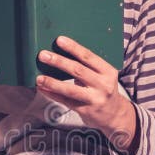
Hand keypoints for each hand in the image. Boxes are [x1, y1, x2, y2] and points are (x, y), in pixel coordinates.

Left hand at [35, 35, 136, 152]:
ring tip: (39, 77)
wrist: (114, 115)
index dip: (73, 48)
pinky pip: (66, 101)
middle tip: (43, 55)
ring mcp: (94, 99)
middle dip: (59, 62)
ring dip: (52, 82)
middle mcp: (103, 85)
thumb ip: (87, 66)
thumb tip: (60, 54)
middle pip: (78, 71)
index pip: (89, 57)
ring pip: (70, 89)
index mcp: (108, 71)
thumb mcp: (103, 76)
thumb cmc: (103, 89)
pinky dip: (52, 94)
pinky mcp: (85, 111)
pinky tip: (42, 88)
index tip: (59, 40)